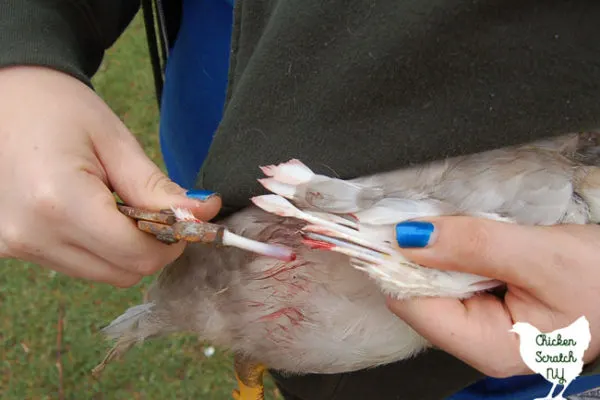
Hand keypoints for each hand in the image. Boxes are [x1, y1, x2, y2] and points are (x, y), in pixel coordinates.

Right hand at [0, 66, 220, 286]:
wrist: (3, 97)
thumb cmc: (58, 107)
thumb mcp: (115, 141)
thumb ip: (158, 187)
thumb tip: (205, 213)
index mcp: (59, 202)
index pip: (137, 255)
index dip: (172, 242)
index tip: (184, 219)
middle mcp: (32, 234)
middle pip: (122, 273)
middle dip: (152, 248)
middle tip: (157, 210)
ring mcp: (16, 246)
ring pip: (102, 274)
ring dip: (125, 250)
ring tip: (120, 206)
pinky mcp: (11, 247)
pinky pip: (78, 265)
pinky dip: (100, 249)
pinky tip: (96, 214)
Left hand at [387, 217, 599, 376]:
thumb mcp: (541, 255)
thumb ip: (474, 245)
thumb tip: (410, 238)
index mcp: (488, 347)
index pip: (412, 306)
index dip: (398, 264)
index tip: (391, 224)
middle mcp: (478, 343)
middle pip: (418, 296)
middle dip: (418, 254)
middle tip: (424, 214)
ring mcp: (483, 326)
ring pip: (434, 283)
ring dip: (437, 250)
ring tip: (451, 223)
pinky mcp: (489, 307)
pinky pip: (454, 278)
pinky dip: (453, 253)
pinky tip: (465, 236)